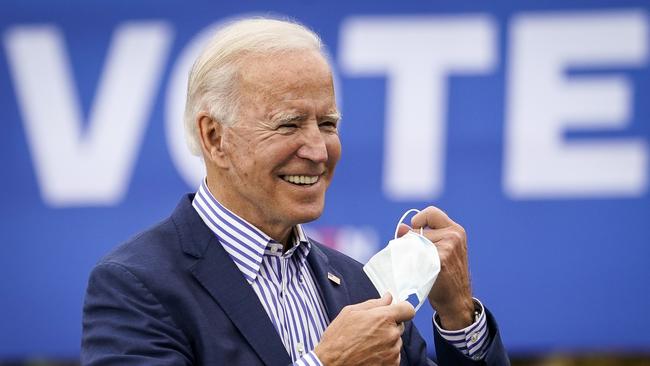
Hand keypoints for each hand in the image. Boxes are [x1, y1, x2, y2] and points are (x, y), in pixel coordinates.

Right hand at [314, 293, 414, 365]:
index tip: (395, 311)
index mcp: (383, 318)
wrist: (331, 364)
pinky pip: (394, 355)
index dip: (401, 309)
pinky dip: (385, 353)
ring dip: (387, 340)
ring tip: (368, 343)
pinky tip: (370, 353)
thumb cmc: (338, 339)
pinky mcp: (391, 364)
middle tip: (371, 329)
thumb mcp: (350, 313)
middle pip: (400, 325)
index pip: (408, 309)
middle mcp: (391, 334)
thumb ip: (373, 304)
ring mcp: (393, 351)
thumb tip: (387, 297)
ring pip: (396, 341)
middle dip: (389, 325)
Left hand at [397, 206, 473, 329]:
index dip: (419, 220)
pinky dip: (411, 263)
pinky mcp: (440, 260)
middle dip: (413, 242)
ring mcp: (448, 248)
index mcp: (455, 230)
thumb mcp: (439, 251)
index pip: (431, 213)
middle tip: (417, 258)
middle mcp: (454, 236)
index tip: (416, 233)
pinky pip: (415, 255)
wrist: (456, 301)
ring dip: (411, 253)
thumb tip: (401, 227)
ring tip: (419, 267)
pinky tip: (418, 273)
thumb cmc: (445, 276)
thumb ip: (421, 236)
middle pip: (419, 230)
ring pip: (415, 243)